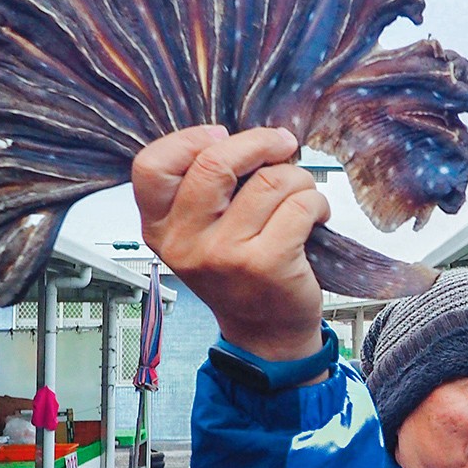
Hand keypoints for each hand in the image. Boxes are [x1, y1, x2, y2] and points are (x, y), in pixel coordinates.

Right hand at [132, 126, 330, 360]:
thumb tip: (236, 136)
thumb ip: (201, 187)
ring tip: (300, 195)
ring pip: (270, 180)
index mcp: (160, 228)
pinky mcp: (265, 264)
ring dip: (297, 178)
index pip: (151, 166)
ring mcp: (224, 255)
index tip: (221, 137)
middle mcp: (185, 243)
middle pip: (215, 161)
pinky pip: (299, 204)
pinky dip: (316, 203)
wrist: (264, 332)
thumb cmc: (237, 270)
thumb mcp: (199, 232)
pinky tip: (314, 217)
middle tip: (282, 145)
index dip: (190, 140)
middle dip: (260, 143)